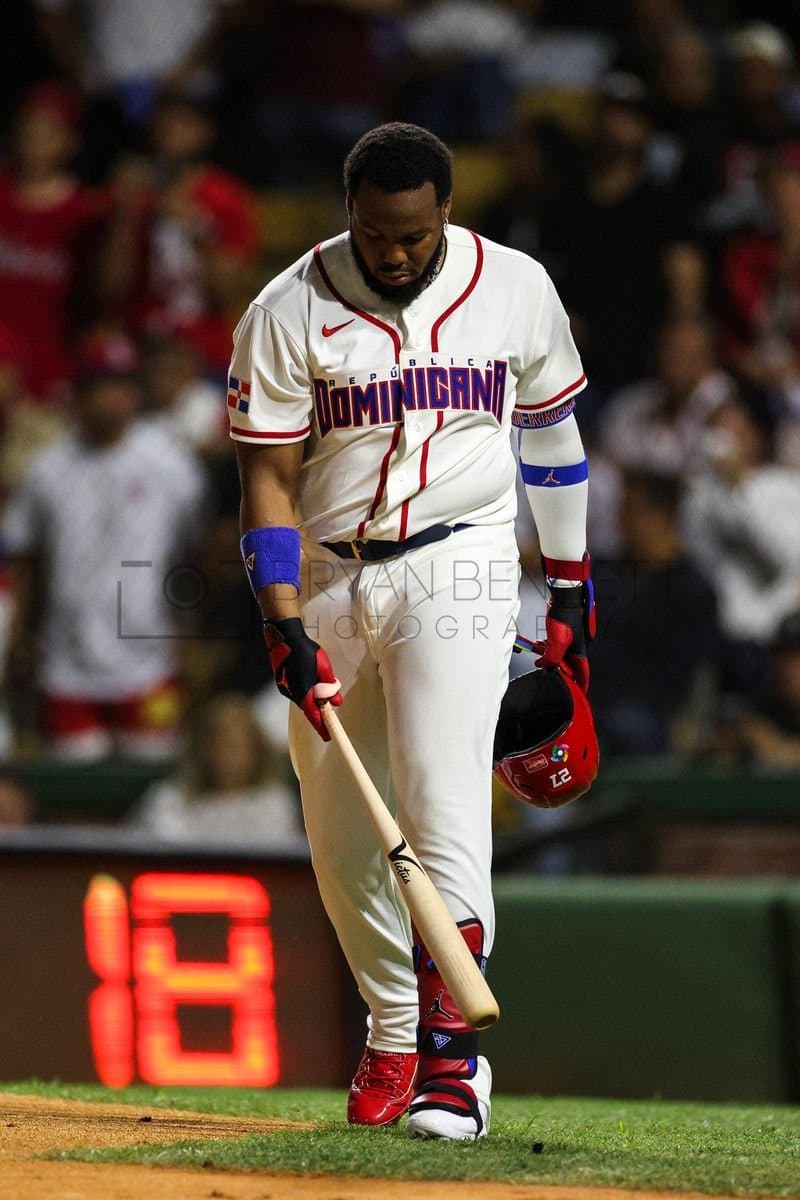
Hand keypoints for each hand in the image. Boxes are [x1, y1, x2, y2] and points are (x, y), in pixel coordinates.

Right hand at [263, 617, 341, 740]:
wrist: (284, 637)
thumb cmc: (305, 650)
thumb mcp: (324, 667)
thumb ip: (330, 685)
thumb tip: (336, 701)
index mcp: (302, 690)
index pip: (314, 714)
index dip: (322, 726)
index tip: (328, 736)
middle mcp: (291, 693)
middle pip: (308, 707)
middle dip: (320, 709)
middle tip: (330, 710)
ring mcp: (284, 688)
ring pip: (302, 699)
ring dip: (313, 698)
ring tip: (321, 688)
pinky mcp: (281, 683)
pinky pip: (297, 692)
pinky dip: (306, 691)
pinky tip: (310, 680)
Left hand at [534, 580, 595, 692]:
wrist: (565, 595)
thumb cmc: (565, 615)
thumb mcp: (556, 641)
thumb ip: (552, 657)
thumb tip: (546, 667)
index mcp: (581, 651)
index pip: (583, 673)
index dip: (581, 685)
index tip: (578, 694)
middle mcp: (579, 646)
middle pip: (571, 665)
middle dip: (560, 670)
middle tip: (550, 674)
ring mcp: (572, 638)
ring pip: (562, 655)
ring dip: (552, 658)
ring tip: (541, 659)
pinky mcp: (565, 631)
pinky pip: (558, 645)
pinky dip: (550, 648)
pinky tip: (541, 646)